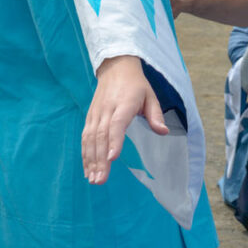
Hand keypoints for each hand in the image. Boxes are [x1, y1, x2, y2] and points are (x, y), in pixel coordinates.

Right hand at [82, 55, 167, 184]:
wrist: (115, 67)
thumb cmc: (136, 85)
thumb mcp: (150, 96)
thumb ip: (155, 115)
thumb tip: (163, 131)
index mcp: (124, 104)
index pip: (117, 124)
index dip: (114, 141)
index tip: (112, 158)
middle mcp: (107, 110)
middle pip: (101, 136)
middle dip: (100, 160)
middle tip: (100, 180)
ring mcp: (96, 114)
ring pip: (90, 139)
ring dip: (90, 160)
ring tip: (93, 179)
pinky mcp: (90, 117)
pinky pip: (85, 137)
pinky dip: (85, 154)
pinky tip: (87, 170)